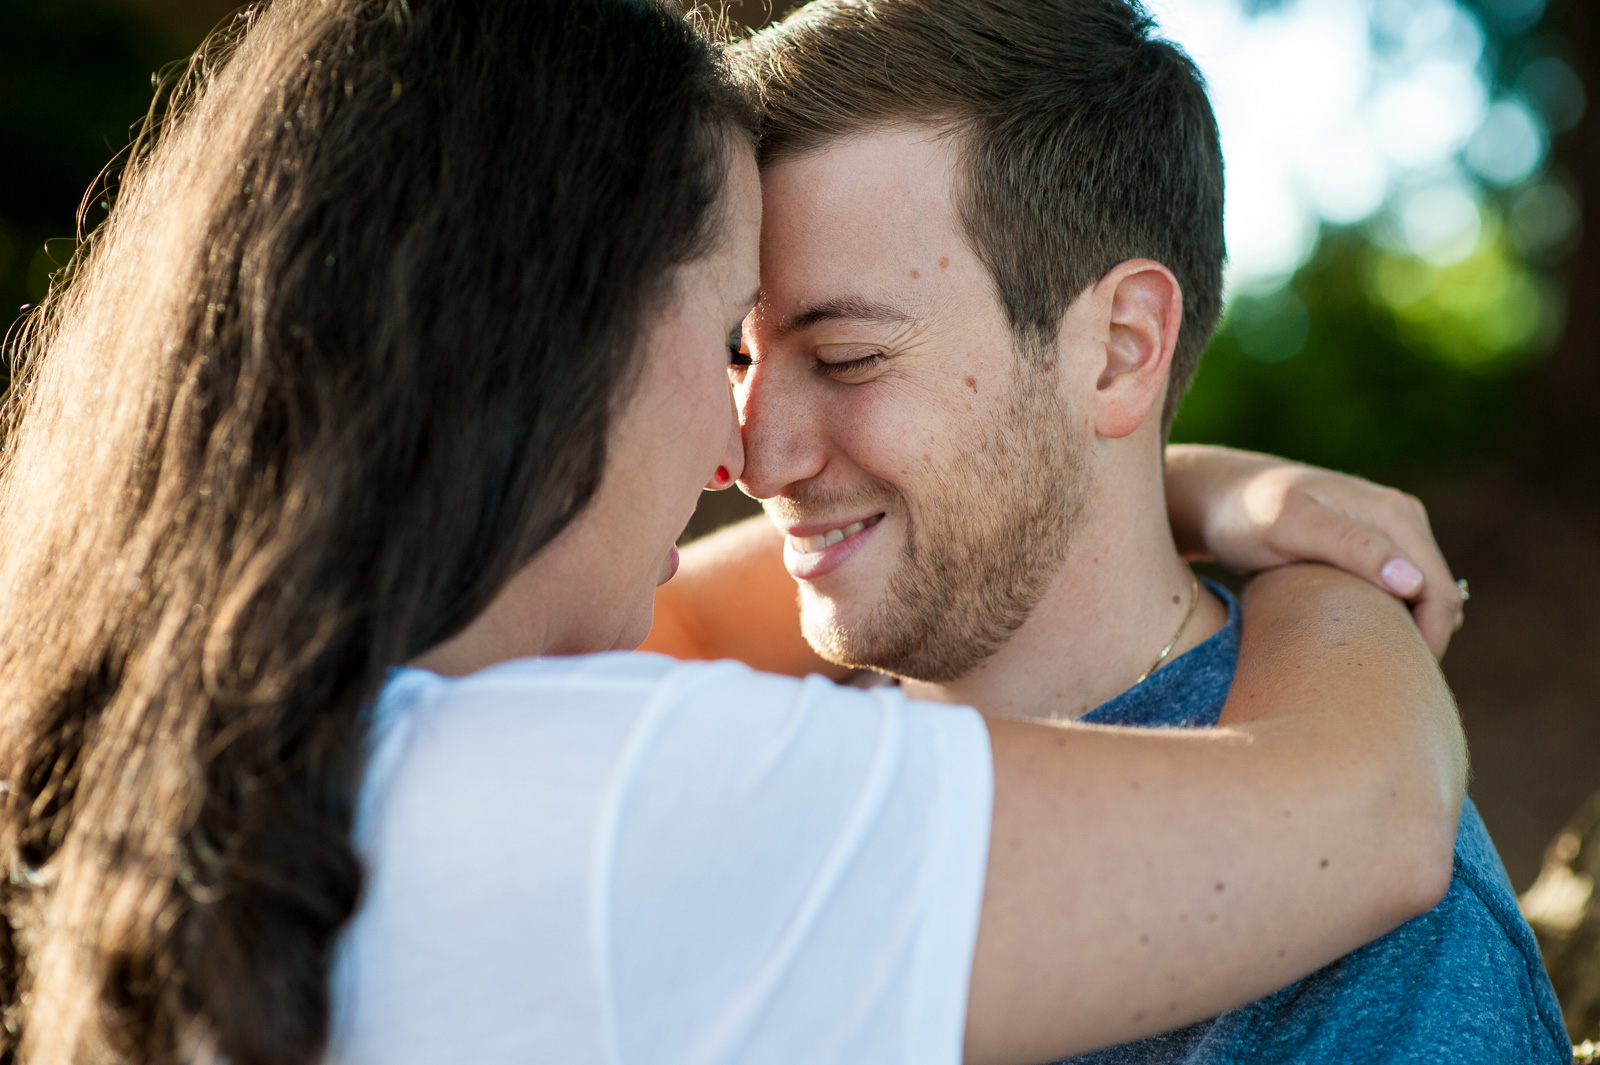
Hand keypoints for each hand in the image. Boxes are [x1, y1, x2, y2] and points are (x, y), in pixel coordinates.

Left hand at [1165, 445, 1463, 658]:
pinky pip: (1398, 592)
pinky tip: (1352, 639)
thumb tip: (1413, 582)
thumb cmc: (1243, 514)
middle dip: (1420, 642)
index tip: (1390, 680)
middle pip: (1438, 599)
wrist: (1217, 497)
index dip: (1426, 643)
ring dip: (1404, 631)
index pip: (1439, 594)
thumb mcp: (1287, 528)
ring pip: (1421, 598)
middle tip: (1374, 682)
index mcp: (1394, 515)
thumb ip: (1348, 546)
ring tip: (1361, 663)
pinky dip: (1385, 618)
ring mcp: (1389, 532)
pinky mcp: (1371, 546)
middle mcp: (1402, 518)